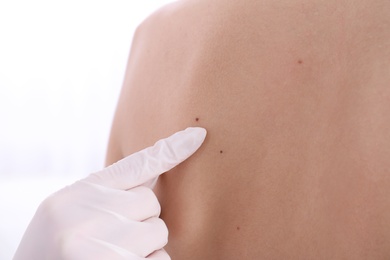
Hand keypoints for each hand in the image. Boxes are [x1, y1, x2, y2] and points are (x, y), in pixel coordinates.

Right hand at [13, 127, 206, 259]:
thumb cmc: (52, 250)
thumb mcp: (68, 213)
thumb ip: (105, 196)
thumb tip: (154, 179)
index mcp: (76, 196)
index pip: (135, 164)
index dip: (171, 149)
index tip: (198, 135)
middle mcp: (88, 215)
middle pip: (151, 203)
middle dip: (140, 220)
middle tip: (110, 238)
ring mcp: (103, 245)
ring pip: (159, 233)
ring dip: (144, 247)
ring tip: (109, 255)